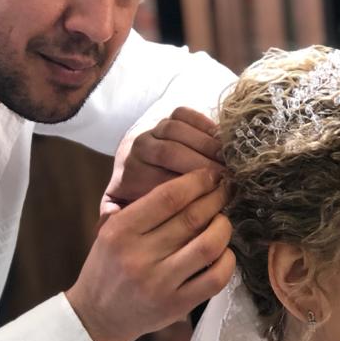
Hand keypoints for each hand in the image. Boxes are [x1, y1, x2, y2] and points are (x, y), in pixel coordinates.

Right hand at [68, 168, 233, 340]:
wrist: (98, 316)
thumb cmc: (109, 267)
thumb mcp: (111, 232)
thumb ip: (143, 209)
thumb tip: (191, 183)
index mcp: (121, 231)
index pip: (168, 197)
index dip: (197, 182)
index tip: (211, 176)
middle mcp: (139, 256)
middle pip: (192, 218)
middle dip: (216, 199)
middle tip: (225, 191)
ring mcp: (159, 283)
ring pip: (208, 246)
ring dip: (223, 227)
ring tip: (223, 221)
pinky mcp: (176, 305)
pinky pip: (215, 278)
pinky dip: (227, 261)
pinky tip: (224, 252)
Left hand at [101, 107, 222, 216]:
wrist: (133, 165)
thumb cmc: (138, 195)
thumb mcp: (125, 211)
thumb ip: (121, 219)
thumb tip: (112, 227)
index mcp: (131, 173)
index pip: (159, 179)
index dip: (188, 186)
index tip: (212, 195)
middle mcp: (138, 147)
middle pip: (170, 151)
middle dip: (201, 164)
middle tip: (226, 177)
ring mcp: (153, 128)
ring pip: (177, 129)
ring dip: (205, 143)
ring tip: (227, 159)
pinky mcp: (167, 116)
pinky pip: (184, 114)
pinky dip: (203, 123)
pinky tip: (221, 138)